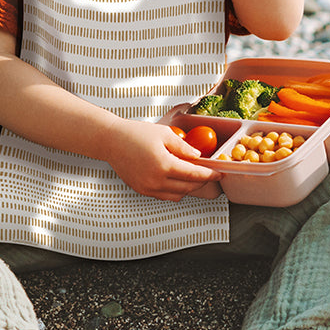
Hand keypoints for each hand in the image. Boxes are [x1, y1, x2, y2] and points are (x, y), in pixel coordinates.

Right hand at [103, 118, 221, 201]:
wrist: (111, 141)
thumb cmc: (135, 134)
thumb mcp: (164, 134)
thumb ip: (184, 147)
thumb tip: (198, 156)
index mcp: (164, 165)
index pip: (194, 175)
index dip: (209, 175)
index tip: (219, 173)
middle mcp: (156, 180)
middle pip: (188, 187)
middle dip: (201, 181)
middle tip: (208, 173)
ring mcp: (147, 188)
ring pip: (177, 195)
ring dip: (188, 188)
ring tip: (193, 176)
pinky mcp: (141, 190)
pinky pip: (164, 196)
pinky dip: (174, 191)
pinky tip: (177, 180)